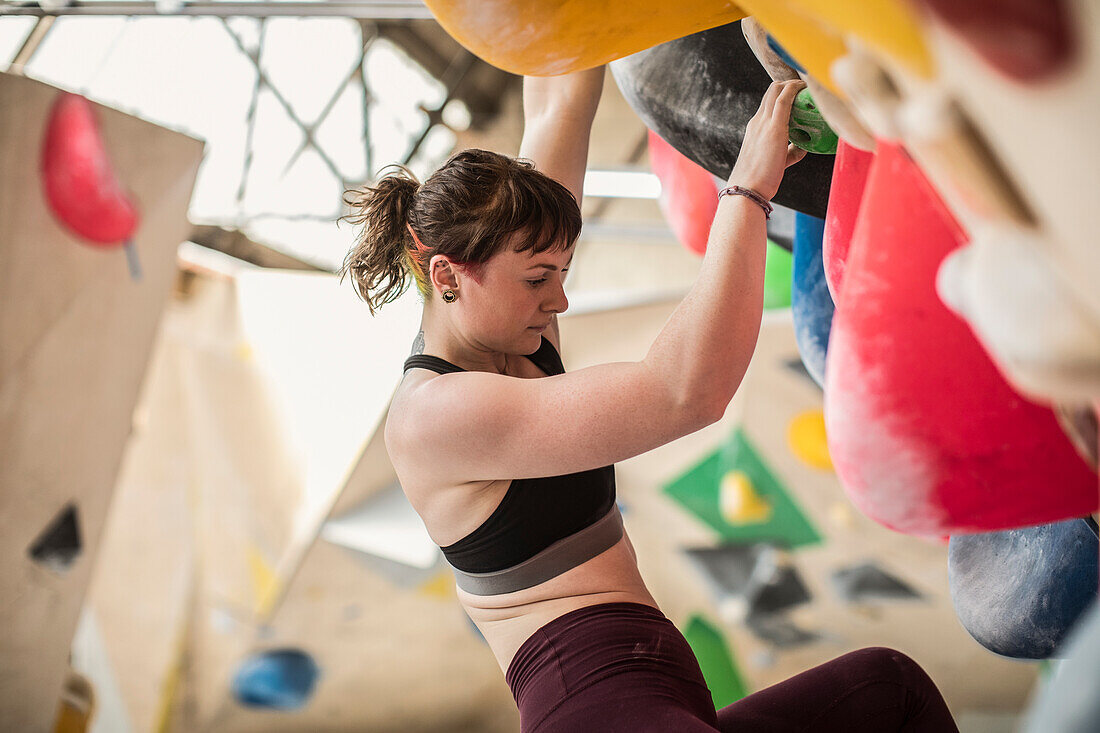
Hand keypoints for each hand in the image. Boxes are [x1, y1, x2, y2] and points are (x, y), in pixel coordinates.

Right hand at [729, 80, 807, 200]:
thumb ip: (789, 152)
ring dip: (794, 84)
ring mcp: (764, 123)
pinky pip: (784, 100)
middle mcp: (758, 121)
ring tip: (810, 86)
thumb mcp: (776, 161)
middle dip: (791, 83)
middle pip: (772, 89)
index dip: (784, 92)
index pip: (769, 101)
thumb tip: (804, 147)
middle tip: (808, 89)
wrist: (747, 189)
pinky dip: (795, 90)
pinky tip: (806, 88)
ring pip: (777, 89)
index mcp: (755, 127)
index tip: (800, 95)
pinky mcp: (774, 128)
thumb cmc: (759, 180)